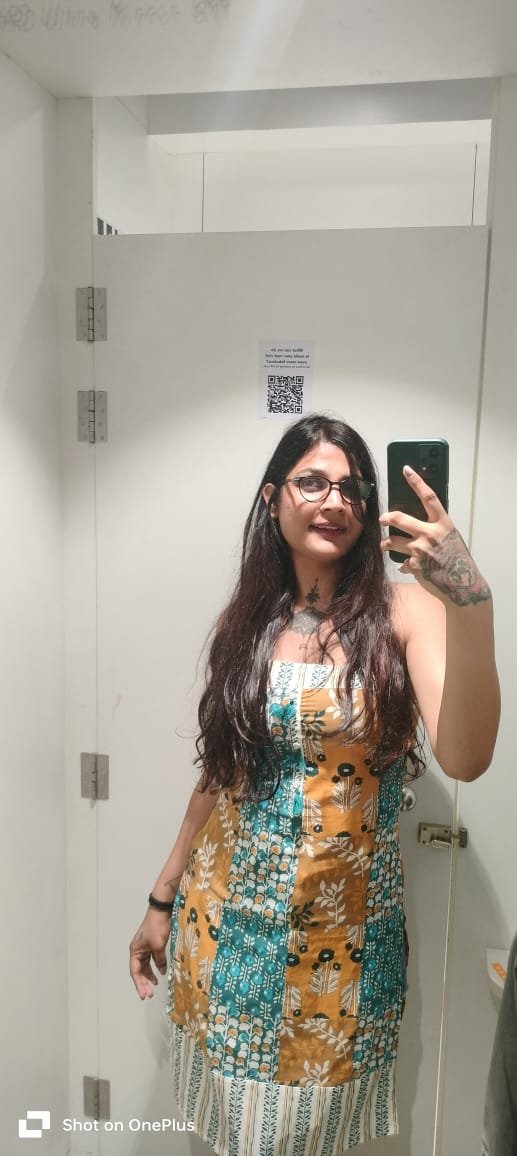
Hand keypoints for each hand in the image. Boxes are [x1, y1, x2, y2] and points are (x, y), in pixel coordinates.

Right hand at [129, 908, 171, 1000]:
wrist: (162, 911)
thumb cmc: (157, 927)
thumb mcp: (158, 945)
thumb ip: (159, 959)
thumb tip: (162, 971)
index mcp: (135, 951)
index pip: (135, 971)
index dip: (139, 984)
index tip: (144, 995)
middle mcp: (138, 950)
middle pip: (139, 970)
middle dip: (143, 982)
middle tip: (149, 994)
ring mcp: (145, 947)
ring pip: (145, 966)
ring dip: (149, 975)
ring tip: (154, 986)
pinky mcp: (153, 945)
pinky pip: (151, 960)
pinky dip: (155, 966)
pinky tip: (160, 972)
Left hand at [379, 465, 490, 606]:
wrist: (463, 585)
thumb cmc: (458, 559)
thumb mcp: (450, 537)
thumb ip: (435, 528)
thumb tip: (419, 520)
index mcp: (443, 524)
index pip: (428, 497)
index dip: (417, 482)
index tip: (406, 470)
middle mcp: (430, 534)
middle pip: (399, 518)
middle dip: (386, 517)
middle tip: (382, 518)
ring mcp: (421, 551)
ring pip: (391, 541)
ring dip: (386, 544)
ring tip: (385, 544)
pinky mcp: (415, 566)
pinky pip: (401, 563)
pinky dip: (404, 565)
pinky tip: (409, 567)